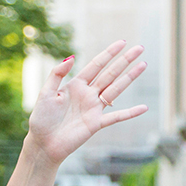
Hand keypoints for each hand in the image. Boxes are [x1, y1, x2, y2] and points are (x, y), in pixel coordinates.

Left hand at [26, 41, 148, 164]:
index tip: (122, 42)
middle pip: (110, 74)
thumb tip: (72, 57)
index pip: (96, 65)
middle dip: (125, 61)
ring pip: (116, 89)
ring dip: (130, 77)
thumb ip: (57, 74)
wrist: (42, 143)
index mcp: (76, 85)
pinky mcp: (96, 123)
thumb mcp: (45, 92)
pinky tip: (144, 108)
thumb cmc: (41, 119)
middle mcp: (88, 94)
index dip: (109, 53)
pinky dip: (130, 113)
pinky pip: (116, 117)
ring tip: (143, 65)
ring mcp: (94, 108)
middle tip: (139, 48)